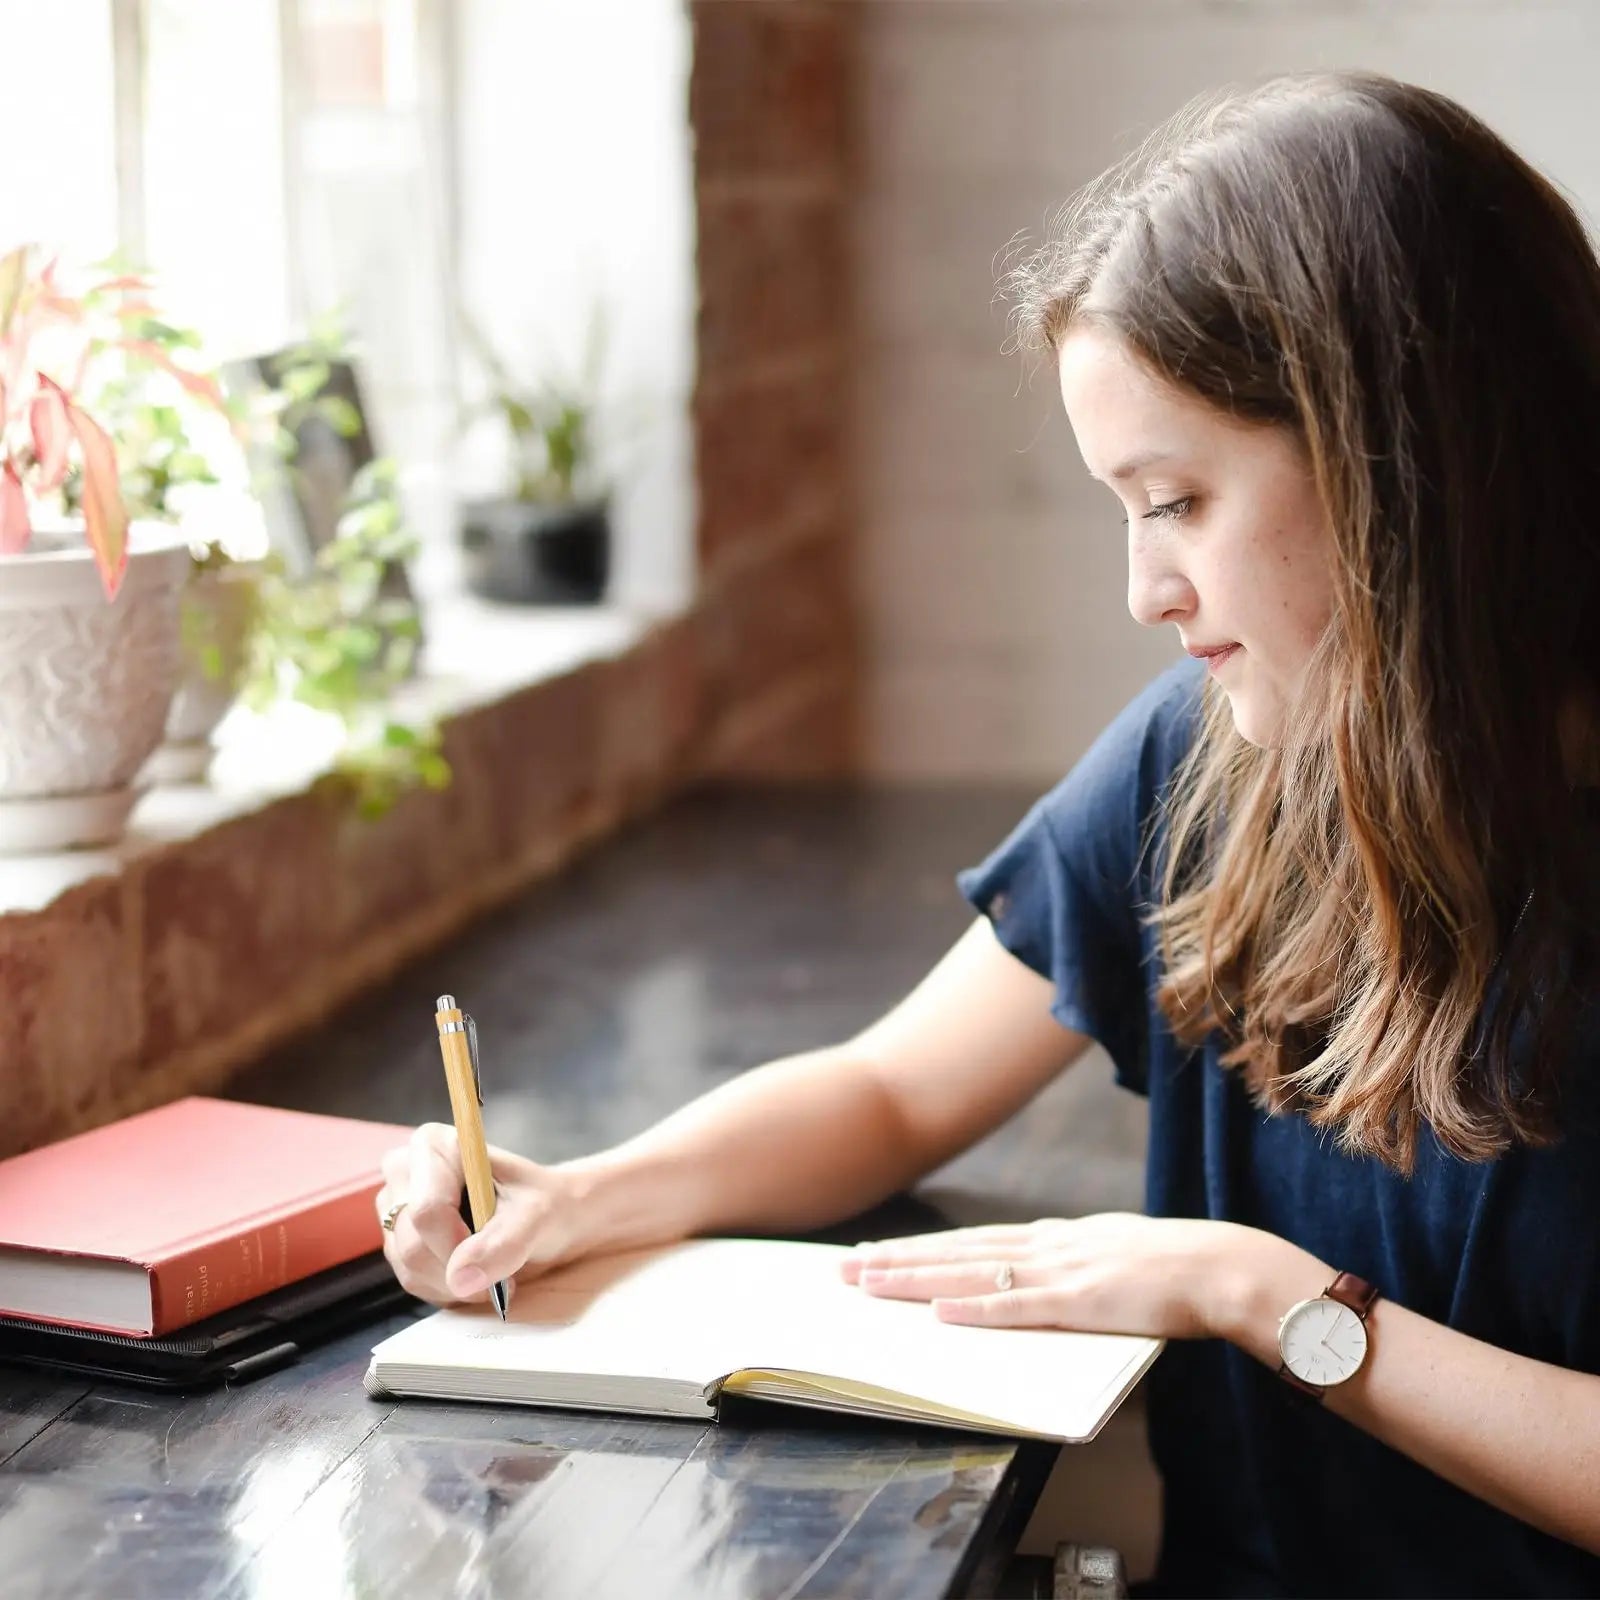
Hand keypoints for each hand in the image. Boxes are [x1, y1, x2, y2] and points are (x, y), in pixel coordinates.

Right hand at [377, 1123, 585, 1307]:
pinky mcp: (397, 1241)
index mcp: (434, 1145)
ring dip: (457, 1284)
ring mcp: (395, 1209)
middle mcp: (404, 1172)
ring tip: (493, 1269)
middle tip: (502, 1272)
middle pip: (413, 1244)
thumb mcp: (538, 1216)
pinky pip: (413, 1281)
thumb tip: (460, 1277)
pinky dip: (448, 1289)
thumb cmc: (543, 1204)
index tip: (497, 1258)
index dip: (458, 1245)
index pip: (428, 1210)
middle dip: (461, 1270)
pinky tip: (474, 1273)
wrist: (545, 1218)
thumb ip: (503, 1243)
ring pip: (411, 1268)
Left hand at [842, 1213, 1300, 1341]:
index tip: (877, 1253)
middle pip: (957, 1252)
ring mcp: (1060, 1271)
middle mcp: (1046, 1246)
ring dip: (917, 1279)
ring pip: (972, 1273)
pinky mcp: (1079, 1302)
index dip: (922, 1248)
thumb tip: (1039, 1274)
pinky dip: (974, 1308)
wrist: (1221, 1266)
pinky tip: (938, 1311)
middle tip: (845, 1269)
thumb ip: (1072, 1263)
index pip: (972, 1241)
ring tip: (869, 1284)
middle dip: (898, 1260)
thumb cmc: (1174, 1270)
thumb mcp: (1111, 1255)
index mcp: (1055, 1238)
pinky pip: (1016, 1307)